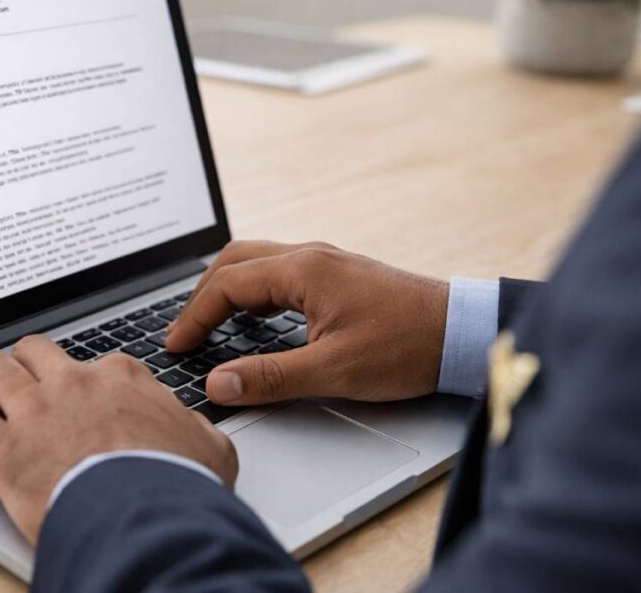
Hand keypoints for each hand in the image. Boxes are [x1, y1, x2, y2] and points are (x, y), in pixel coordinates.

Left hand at [0, 335, 237, 542]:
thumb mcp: (209, 448)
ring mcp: (35, 411)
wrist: (149, 517)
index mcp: (121, 378)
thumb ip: (194, 430)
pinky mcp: (4, 449)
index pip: (96, 363)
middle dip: (27, 368)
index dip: (87, 385)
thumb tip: (196, 432)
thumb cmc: (178, 484)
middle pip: (34, 352)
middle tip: (28, 393)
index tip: (85, 402)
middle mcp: (74, 383)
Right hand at [166, 240, 448, 404]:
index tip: (176, 345)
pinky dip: (255, 291)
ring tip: (212, 325)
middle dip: (203, 295)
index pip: (227, 285)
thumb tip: (219, 384)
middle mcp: (310, 256)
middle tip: (187, 332)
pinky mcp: (339, 275)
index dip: (194, 316)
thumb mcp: (333, 370)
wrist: (464, 333)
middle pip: (235, 261)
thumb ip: (269, 377)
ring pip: (258, 262)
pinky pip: (280, 272)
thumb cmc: (407, 346)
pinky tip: (256, 319)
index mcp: (303, 270)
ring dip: (228, 289)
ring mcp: (326, 262)